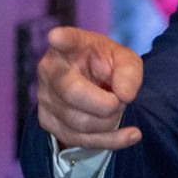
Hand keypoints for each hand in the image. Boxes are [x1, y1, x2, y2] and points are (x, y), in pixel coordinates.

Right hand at [36, 26, 143, 150]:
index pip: (65, 41)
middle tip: (120, 99)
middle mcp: (50, 71)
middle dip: (107, 104)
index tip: (58, 36)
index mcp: (69, 47)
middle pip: (73, 94)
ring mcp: (45, 98)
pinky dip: (112, 140)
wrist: (94, 85)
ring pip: (79, 123)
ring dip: (110, 121)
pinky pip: (81, 140)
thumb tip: (124, 96)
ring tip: (118, 108)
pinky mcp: (49, 123)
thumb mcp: (126, 60)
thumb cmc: (107, 66)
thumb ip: (130, 72)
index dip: (62, 40)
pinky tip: (132, 135)